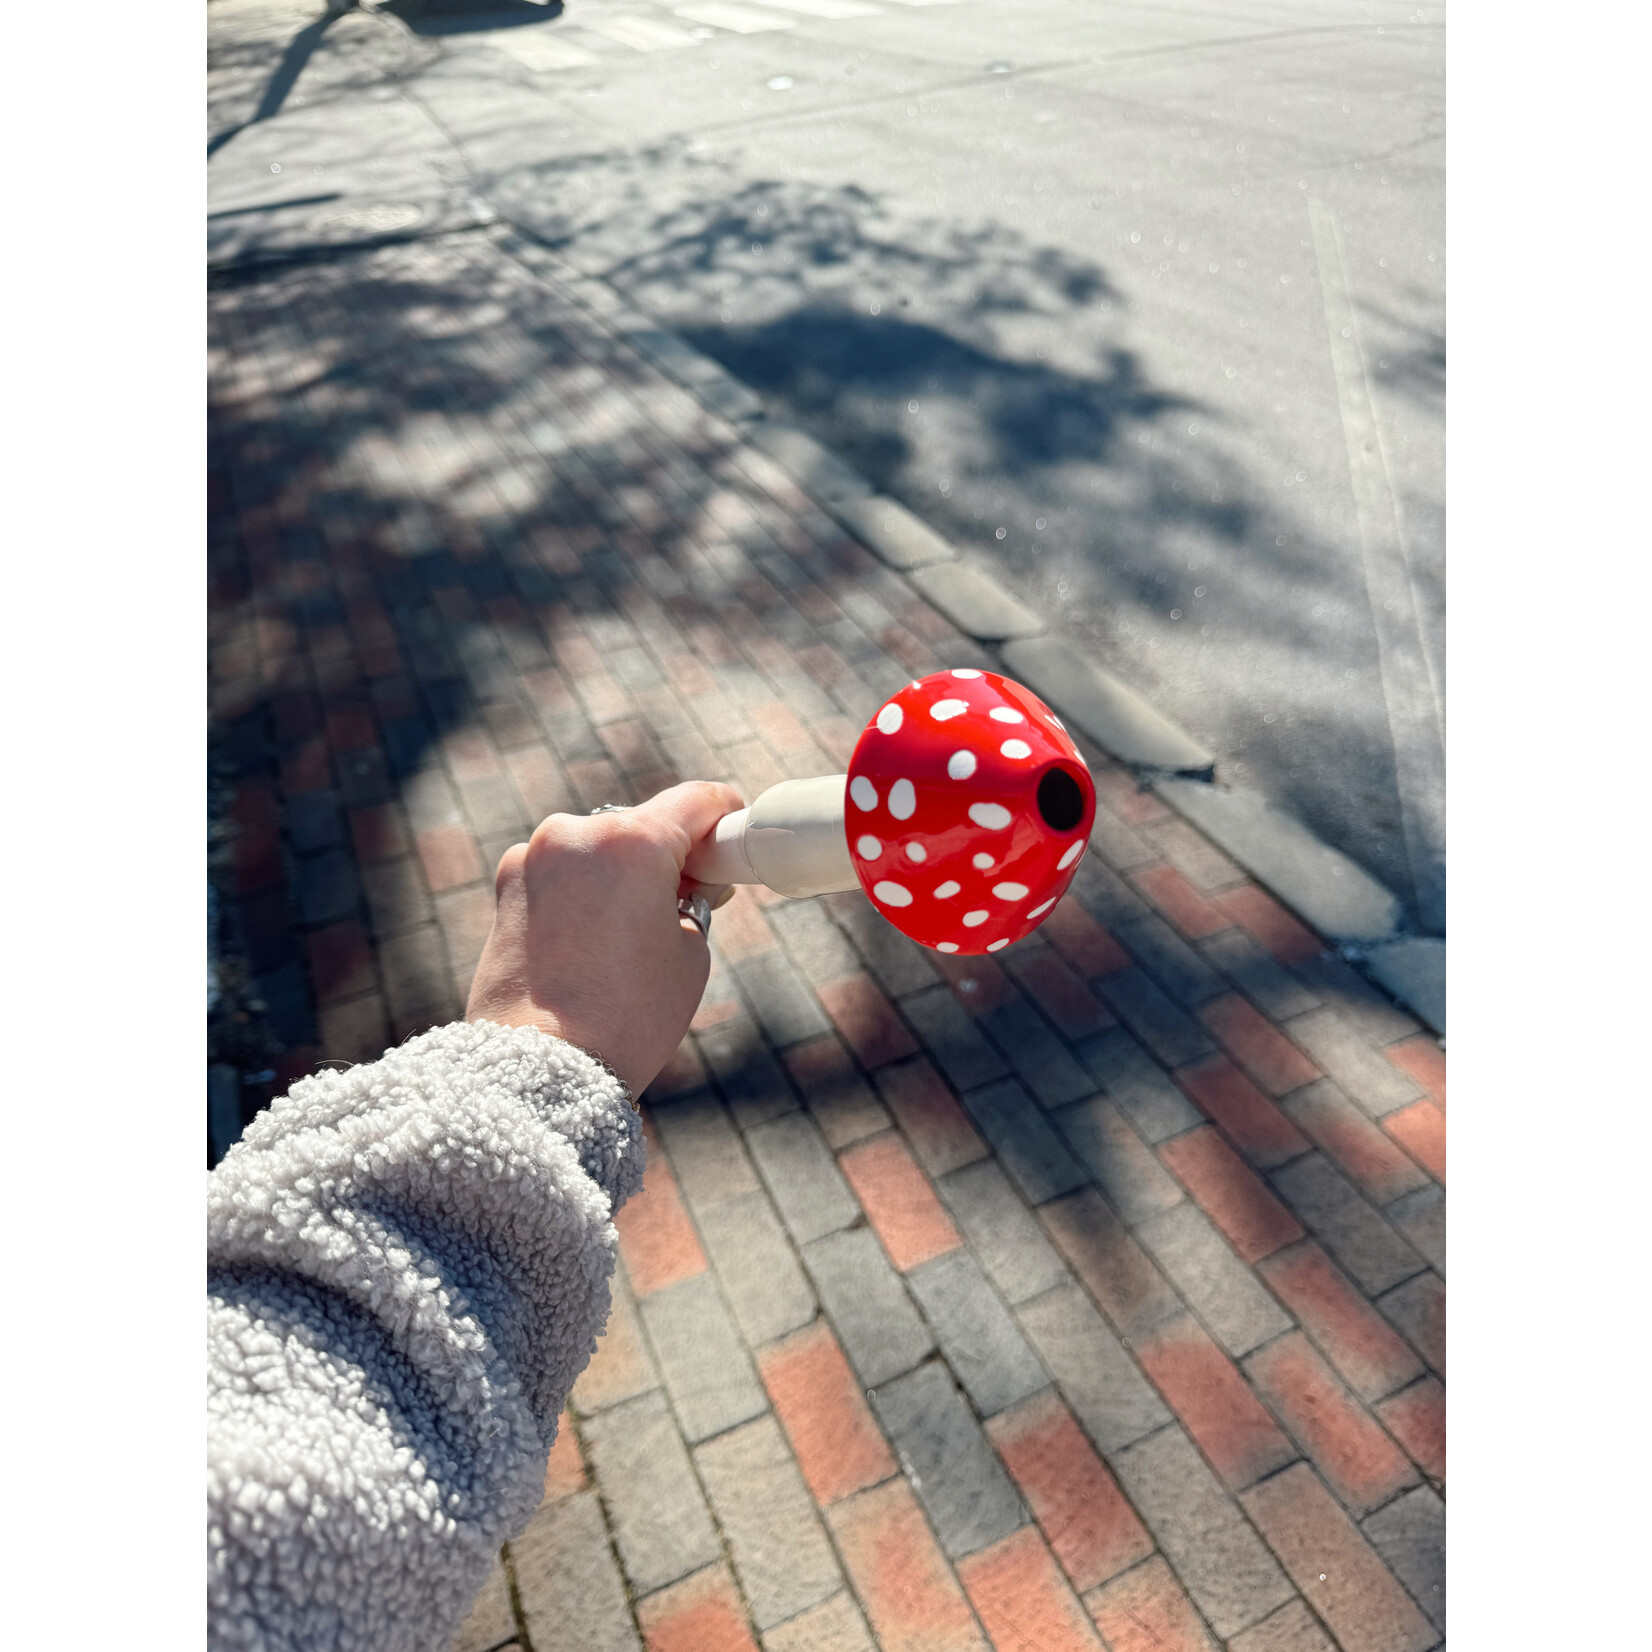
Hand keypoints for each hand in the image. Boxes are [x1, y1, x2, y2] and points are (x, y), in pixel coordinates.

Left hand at [466, 781, 746, 1096]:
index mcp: (631, 840)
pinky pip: (561, 874)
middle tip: (688, 899)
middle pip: (642, 825)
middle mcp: (575, 833)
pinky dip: (583, 894)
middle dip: (667, 855)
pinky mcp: (505, 886)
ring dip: (619, 874)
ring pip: (597, 849)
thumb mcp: (690, 952)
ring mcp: (532, 857)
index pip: (696, 800)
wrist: (538, 1067)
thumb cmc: (627, 1015)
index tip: (732, 835)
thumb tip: (682, 883)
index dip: (725, 814)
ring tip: (631, 935)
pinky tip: (591, 944)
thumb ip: (693, 899)